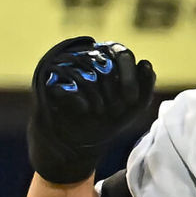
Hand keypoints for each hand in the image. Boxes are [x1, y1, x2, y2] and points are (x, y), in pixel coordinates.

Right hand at [27, 36, 155, 183]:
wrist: (79, 143)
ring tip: (100, 112)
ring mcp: (66, 66)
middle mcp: (87, 57)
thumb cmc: (109, 119)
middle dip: (114, 91)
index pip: (122, 53)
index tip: (132, 100)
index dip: (129, 77)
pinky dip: (80, 99)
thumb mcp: (134, 106)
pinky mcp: (49, 80)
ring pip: (86, 71)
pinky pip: (66, 82)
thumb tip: (145, 63)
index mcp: (110, 59)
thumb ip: (146, 85)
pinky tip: (85, 111)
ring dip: (98, 97)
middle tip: (115, 110)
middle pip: (104, 62)